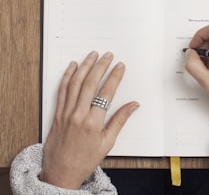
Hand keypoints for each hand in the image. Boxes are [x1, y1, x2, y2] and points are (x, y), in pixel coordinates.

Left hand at [39, 51, 138, 188]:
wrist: (60, 173)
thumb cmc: (85, 160)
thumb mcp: (107, 143)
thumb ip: (120, 120)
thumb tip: (133, 105)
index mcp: (93, 123)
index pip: (106, 92)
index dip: (114, 77)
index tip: (120, 66)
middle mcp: (78, 114)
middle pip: (90, 83)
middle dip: (101, 66)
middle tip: (108, 55)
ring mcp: (66, 112)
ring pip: (75, 83)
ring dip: (85, 66)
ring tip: (92, 55)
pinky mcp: (57, 113)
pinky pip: (62, 90)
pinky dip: (67, 76)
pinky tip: (73, 66)